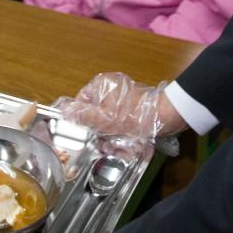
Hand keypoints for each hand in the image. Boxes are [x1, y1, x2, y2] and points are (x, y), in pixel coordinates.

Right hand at [57, 73, 184, 148]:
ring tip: (119, 148)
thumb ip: (83, 116)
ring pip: (109, 119)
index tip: (87, 135)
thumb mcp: (106, 119)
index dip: (82, 119)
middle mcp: (111, 88)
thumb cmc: (134, 116)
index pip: (81, 102)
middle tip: (105, 146)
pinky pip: (121, 121)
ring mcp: (123, 97)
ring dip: (111, 136)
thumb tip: (64, 112)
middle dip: (99, 131)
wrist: (168, 115)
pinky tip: (128, 145)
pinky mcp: (134, 107)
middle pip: (96, 112)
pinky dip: (122, 133)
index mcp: (101, 85)